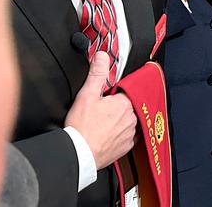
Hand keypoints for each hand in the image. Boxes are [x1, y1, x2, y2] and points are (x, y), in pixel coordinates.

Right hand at [65, 52, 136, 169]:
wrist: (79, 154)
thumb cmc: (82, 127)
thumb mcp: (87, 95)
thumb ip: (97, 74)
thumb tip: (102, 57)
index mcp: (125, 103)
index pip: (126, 91)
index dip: (115, 93)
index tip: (107, 97)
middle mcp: (132, 118)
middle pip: (128, 106)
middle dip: (117, 107)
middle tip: (102, 112)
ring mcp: (131, 133)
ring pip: (129, 120)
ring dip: (119, 120)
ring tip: (103, 124)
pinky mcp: (127, 146)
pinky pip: (127, 136)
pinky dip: (119, 134)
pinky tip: (107, 134)